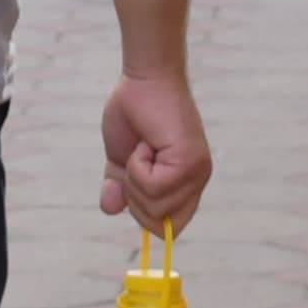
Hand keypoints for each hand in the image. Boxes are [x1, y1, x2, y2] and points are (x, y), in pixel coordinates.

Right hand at [100, 68, 210, 229]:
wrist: (143, 81)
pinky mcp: (189, 161)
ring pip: (155, 207)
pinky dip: (138, 167)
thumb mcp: (121, 160)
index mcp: (185, 183)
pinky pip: (153, 187)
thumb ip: (119, 188)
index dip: (144, 216)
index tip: (131, 186)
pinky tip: (146, 143)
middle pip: (161, 225)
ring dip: (135, 178)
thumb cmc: (135, 113)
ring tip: (143, 147)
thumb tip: (110, 209)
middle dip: (135, 200)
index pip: (171, 226)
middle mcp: (197, 180)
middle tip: (136, 162)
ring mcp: (196, 172)